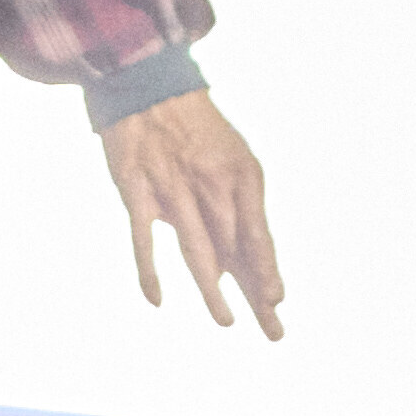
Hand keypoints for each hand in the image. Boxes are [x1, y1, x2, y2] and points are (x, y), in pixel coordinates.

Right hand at [99, 89, 284, 339]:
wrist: (148, 84)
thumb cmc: (194, 129)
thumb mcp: (230, 159)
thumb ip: (234, 210)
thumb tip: (230, 266)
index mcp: (241, 176)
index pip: (259, 233)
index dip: (268, 269)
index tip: (278, 302)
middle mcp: (212, 185)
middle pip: (236, 250)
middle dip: (255, 292)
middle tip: (273, 331)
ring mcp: (173, 189)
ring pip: (197, 249)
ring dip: (212, 290)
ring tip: (226, 321)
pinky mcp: (138, 191)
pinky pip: (144, 239)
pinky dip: (150, 270)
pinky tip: (158, 299)